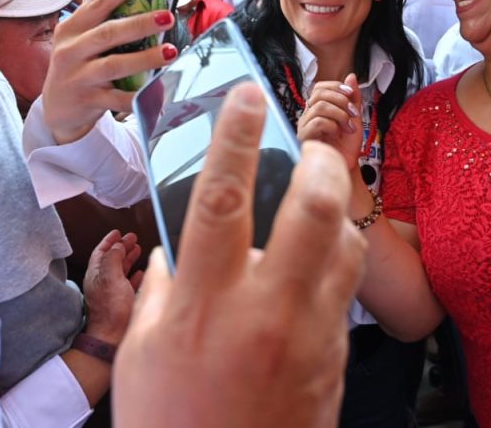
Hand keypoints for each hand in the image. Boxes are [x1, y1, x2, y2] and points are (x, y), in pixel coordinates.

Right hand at [42, 0, 177, 143]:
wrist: (57, 110)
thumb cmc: (77, 67)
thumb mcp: (79, 42)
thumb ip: (102, 24)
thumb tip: (144, 2)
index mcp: (71, 29)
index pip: (98, 4)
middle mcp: (71, 51)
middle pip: (108, 33)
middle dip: (140, 24)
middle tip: (167, 16)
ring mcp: (78, 77)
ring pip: (114, 65)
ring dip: (145, 58)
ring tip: (171, 52)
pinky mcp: (88, 101)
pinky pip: (117, 98)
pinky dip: (138, 97)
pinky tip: (156, 92)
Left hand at [82, 229, 143, 345]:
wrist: (113, 337)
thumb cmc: (111, 309)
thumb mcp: (110, 278)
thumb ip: (113, 258)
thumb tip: (117, 246)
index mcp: (96, 275)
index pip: (101, 252)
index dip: (109, 241)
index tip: (118, 232)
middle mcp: (103, 283)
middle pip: (112, 259)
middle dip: (122, 247)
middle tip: (132, 238)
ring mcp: (113, 293)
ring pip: (121, 271)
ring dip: (129, 259)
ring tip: (138, 250)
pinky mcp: (123, 303)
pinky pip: (129, 284)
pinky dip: (136, 276)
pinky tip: (142, 273)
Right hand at [114, 84, 366, 427]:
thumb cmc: (172, 423)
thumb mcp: (145, 352)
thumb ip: (164, 290)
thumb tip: (177, 250)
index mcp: (206, 303)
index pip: (224, 196)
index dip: (235, 136)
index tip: (247, 95)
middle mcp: (265, 310)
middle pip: (313, 207)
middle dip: (320, 161)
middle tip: (311, 148)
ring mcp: (309, 335)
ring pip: (344, 245)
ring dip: (334, 214)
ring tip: (313, 208)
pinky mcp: (334, 359)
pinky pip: (345, 293)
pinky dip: (332, 266)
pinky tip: (309, 270)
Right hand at [297, 73, 362, 170]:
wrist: (347, 165)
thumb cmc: (347, 145)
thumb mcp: (354, 117)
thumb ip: (353, 98)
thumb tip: (350, 76)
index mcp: (318, 108)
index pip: (319, 87)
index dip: (335, 86)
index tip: (351, 94)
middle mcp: (308, 115)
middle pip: (318, 93)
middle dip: (341, 100)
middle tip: (353, 114)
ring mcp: (304, 126)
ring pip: (320, 106)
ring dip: (340, 114)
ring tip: (348, 127)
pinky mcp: (304, 138)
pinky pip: (317, 122)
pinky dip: (333, 126)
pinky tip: (338, 135)